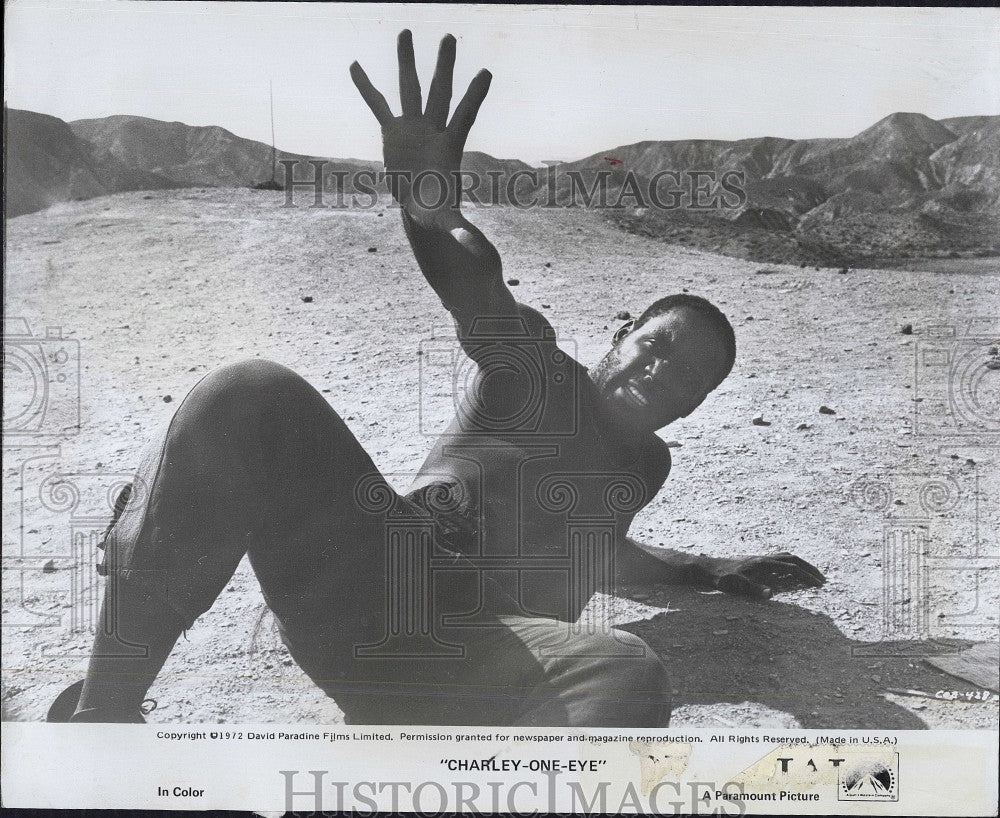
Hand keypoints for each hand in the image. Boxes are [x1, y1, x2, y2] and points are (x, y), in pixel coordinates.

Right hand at [350, 30, 491, 223]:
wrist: (422, 207)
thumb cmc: (438, 213)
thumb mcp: (447, 222)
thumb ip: (460, 230)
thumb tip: (475, 248)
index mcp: (448, 147)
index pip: (464, 116)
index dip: (475, 96)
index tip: (486, 72)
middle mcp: (432, 130)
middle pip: (440, 93)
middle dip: (444, 67)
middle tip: (450, 37)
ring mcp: (412, 128)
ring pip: (410, 89)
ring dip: (407, 62)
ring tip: (405, 31)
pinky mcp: (392, 132)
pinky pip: (377, 105)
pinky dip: (366, 87)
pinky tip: (355, 65)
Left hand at [707, 552, 825, 599]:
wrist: (709, 567)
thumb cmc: (721, 578)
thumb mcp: (735, 586)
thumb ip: (752, 589)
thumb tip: (770, 594)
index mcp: (762, 564)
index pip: (790, 568)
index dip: (806, 576)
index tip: (819, 585)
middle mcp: (763, 558)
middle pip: (793, 558)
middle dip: (809, 568)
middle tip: (822, 579)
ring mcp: (760, 558)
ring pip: (786, 556)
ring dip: (801, 564)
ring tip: (811, 575)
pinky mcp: (756, 561)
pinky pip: (779, 559)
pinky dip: (790, 563)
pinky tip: (791, 573)